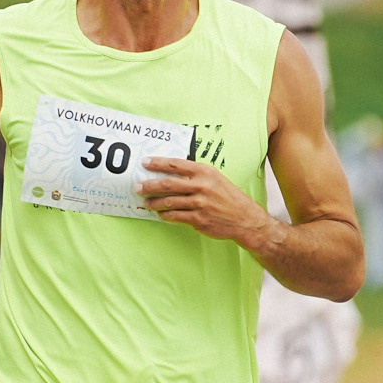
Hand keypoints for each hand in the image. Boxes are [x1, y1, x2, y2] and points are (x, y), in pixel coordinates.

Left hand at [137, 157, 267, 242]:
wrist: (244, 218)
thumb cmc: (228, 197)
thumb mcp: (215, 179)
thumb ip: (195, 175)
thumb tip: (171, 173)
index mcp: (205, 172)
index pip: (176, 164)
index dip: (158, 163)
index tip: (145, 162)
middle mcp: (201, 186)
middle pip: (168, 184)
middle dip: (149, 185)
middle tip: (138, 187)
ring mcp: (199, 204)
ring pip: (168, 202)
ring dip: (154, 202)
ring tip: (146, 202)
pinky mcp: (198, 219)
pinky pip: (175, 216)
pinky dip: (165, 215)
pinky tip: (160, 214)